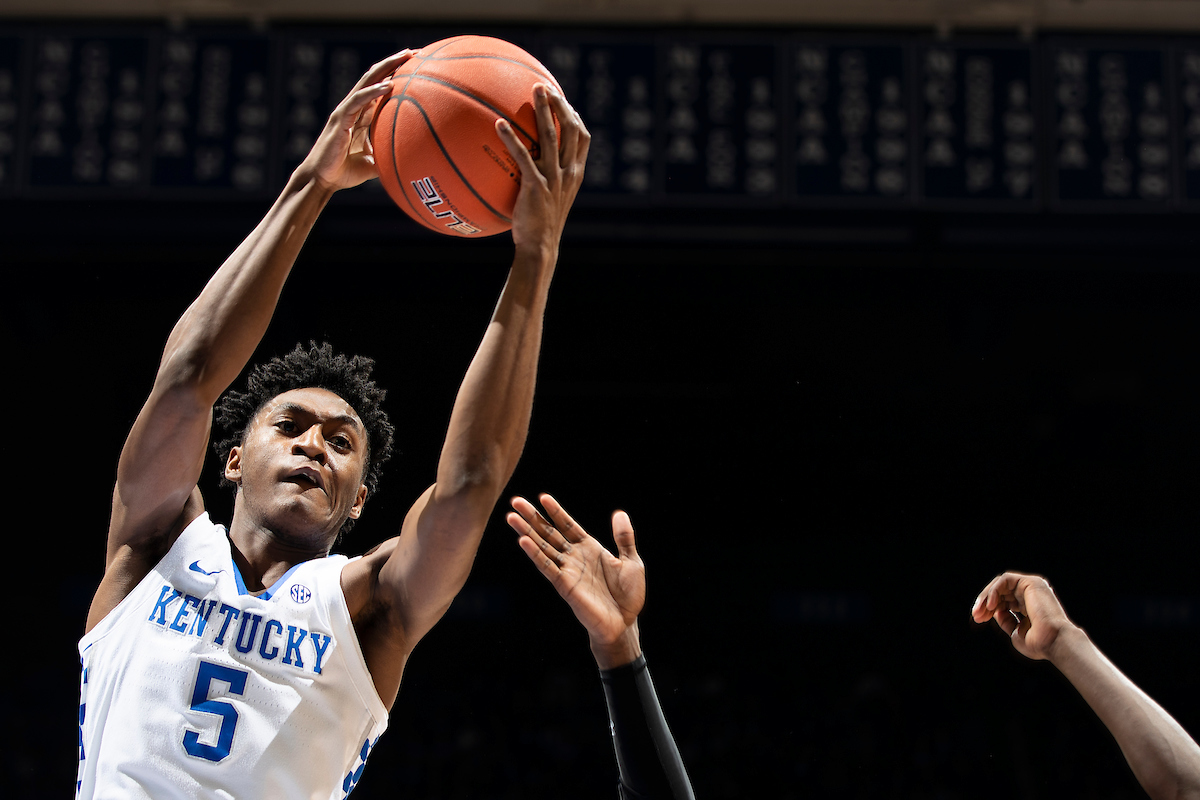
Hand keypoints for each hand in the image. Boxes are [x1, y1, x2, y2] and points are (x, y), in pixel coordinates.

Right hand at [295, 51, 412, 191]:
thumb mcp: (375, 163)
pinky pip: (358, 101)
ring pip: (367, 82)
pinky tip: (389, 85)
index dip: (396, 75)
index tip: (417, 65)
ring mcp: (346, 112)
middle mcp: (354, 108)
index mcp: (362, 115)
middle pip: (375, 78)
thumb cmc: (346, 172)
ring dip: (386, 68)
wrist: (323, 181)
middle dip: (394, 63)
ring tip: (405, 57)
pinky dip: (373, 92)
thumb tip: (412, 164)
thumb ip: (389, 157)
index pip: (381, 88)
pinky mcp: (340, 119)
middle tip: (414, 52)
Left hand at [494, 85, 589, 252]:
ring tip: (532, 90)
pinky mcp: (536, 186)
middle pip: (570, 129)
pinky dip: (511, 138)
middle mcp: (568, 172)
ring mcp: (554, 179)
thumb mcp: (550, 200)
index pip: (582, 138)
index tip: (563, 101)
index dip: (574, 116)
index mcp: (575, 174)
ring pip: (551, 136)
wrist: (540, 247)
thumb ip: (546, 179)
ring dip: (543, 110)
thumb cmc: (539, 226)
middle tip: (544, 86)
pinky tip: (498, 124)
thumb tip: (527, 164)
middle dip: (559, 104)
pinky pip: (523, 156)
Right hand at [507, 494, 643, 667]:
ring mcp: (567, 570)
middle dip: (532, 517)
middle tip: (515, 501)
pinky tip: (523, 541)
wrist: (624, 624)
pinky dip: (535, 554)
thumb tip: (619, 513)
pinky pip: (547, 567)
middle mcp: (574, 557)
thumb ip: (624, 537)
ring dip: (526, 532)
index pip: (567, 525)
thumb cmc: (628, 595)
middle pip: (549, 532)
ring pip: (542, 547)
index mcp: (589, 548)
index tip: (542, 496)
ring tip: (511, 517)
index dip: (555, 511)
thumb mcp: (631, 561)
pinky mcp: (564, 585)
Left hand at [971, 571, 1076, 661]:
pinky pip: (1006, 580)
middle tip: (975, 615)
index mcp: (1029, 606)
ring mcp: (1032, 587)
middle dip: (984, 603)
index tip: (978, 619)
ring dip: (987, 596)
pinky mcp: (1031, 582)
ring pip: (1001, 584)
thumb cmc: (1039, 643)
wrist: (1053, 643)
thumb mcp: (1016, 632)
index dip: (988, 609)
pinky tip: (991, 605)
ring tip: (981, 611)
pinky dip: (995, 590)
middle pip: (1000, 592)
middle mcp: (1031, 595)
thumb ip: (1006, 620)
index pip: (1003, 601)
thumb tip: (995, 611)